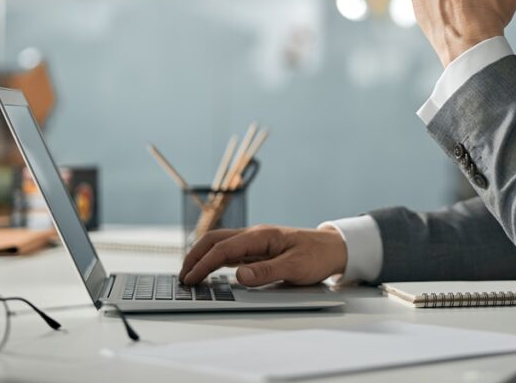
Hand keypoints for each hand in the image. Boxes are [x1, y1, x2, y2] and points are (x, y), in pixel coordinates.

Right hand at [178, 225, 346, 286]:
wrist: (334, 248)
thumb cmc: (317, 255)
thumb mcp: (295, 267)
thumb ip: (267, 272)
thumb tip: (240, 276)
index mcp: (261, 236)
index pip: (224, 248)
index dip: (204, 264)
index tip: (191, 279)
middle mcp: (255, 235)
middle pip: (215, 240)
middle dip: (195, 256)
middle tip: (182, 277)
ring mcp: (255, 242)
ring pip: (220, 244)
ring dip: (202, 257)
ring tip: (189, 275)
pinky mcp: (258, 250)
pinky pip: (230, 252)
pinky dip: (214, 260)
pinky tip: (208, 272)